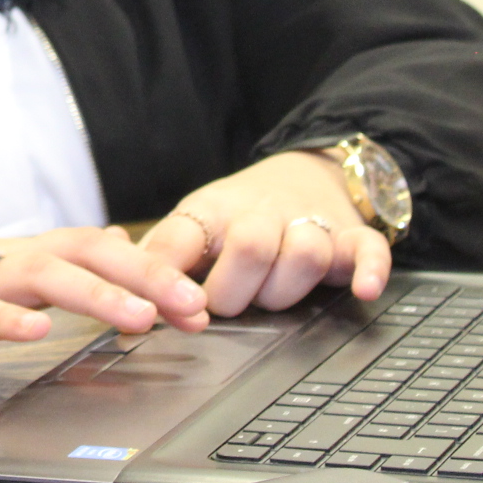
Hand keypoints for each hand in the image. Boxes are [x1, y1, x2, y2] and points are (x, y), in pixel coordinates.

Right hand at [0, 229, 210, 376]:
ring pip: (43, 276)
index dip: (156, 269)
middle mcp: (4, 260)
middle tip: (197, 306)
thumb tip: (115, 255)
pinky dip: (8, 320)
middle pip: (85, 252)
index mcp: (23, 257)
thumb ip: (54, 271)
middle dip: (148, 277)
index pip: (100, 250)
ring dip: (97, 296)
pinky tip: (36, 335)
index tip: (205, 300)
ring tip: (141, 320)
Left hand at [141, 150, 392, 315]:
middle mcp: (261, 214)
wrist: (308, 174)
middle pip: (248, 247)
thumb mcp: (193, 225)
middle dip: (235, 291)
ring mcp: (310, 224)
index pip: (179, 238)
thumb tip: (114, 293)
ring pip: (303, 253)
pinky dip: (368, 270)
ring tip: (276, 292)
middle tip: (228, 302)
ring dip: (288, 285)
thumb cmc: (238, 213)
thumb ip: (160, 258)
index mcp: (211, 212)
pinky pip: (367, 251)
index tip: (163, 308)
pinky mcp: (353, 237)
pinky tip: (362, 289)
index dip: (166, 277)